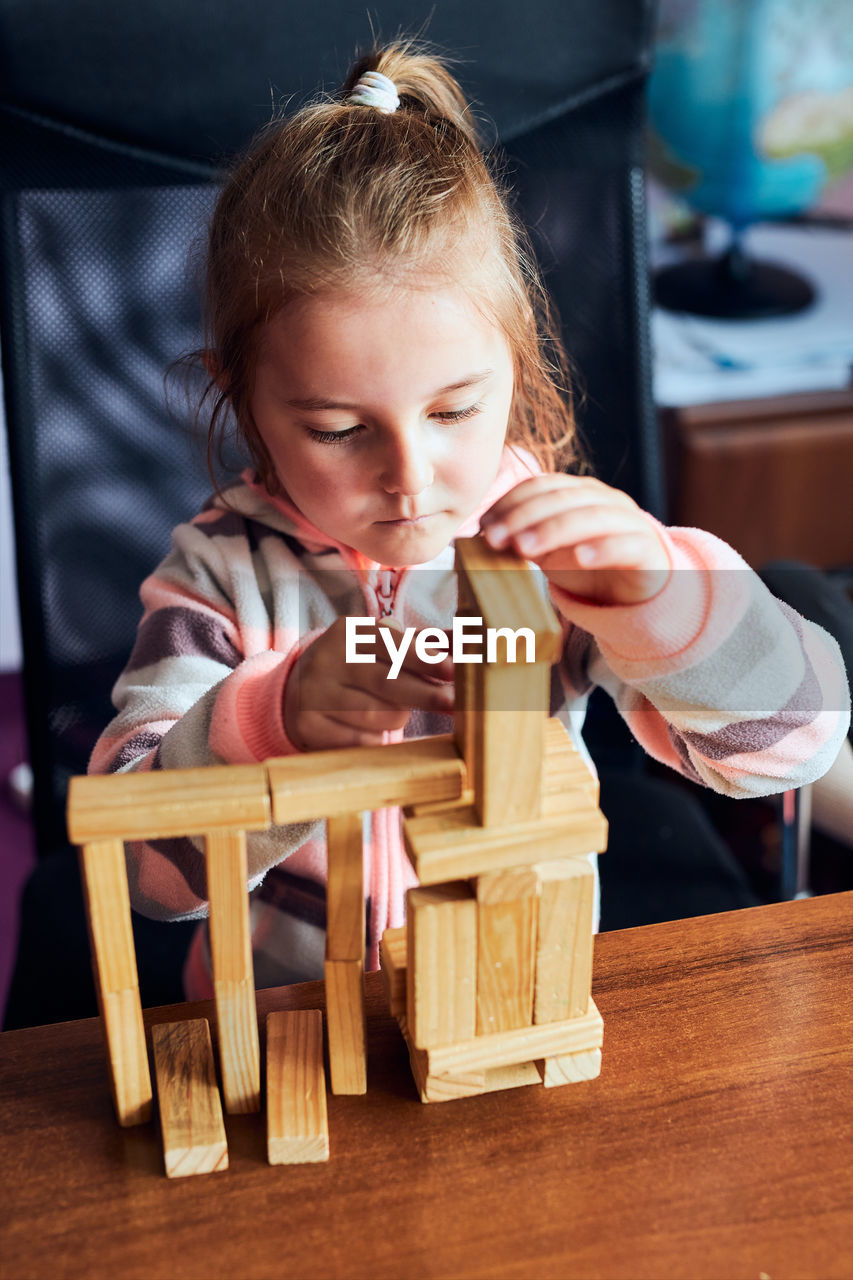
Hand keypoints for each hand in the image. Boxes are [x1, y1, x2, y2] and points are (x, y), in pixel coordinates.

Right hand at [284, 617, 454, 750]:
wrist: (299, 691)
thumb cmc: (358, 665)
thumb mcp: (382, 646)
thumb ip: (423, 643)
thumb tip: (469, 642)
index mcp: (347, 632)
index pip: (391, 643)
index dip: (425, 658)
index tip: (454, 671)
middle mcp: (327, 660)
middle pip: (387, 682)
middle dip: (428, 695)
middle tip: (457, 704)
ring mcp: (314, 694)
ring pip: (376, 715)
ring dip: (399, 718)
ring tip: (399, 712)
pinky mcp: (309, 726)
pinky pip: (359, 741)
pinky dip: (377, 739)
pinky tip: (376, 731)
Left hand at [479, 475, 669, 604]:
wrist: (639, 590)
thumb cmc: (588, 568)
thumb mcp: (550, 552)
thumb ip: (524, 540)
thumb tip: (483, 537)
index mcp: (579, 492)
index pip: (541, 486)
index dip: (510, 503)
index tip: (484, 527)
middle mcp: (605, 500)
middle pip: (562, 498)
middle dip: (524, 517)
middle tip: (495, 539)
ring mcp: (629, 521)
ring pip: (591, 517)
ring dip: (554, 531)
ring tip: (525, 549)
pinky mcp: (647, 549)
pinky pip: (625, 545)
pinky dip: (603, 549)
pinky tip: (581, 558)